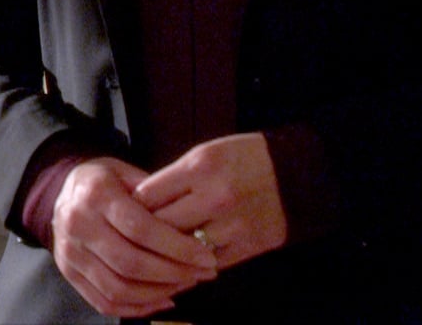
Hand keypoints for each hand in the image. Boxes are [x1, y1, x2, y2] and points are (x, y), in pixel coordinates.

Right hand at [49, 156, 218, 318]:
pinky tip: (163, 298)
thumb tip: (193, 226)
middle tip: (203, 273)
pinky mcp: (68, 273)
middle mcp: (77, 224)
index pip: (140, 228)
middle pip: (130, 262)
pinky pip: (104, 302)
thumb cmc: (104, 182)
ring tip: (186, 283)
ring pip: (118, 288)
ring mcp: (69, 253)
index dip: (177, 247)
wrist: (61, 192)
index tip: (205, 256)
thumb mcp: (126, 172)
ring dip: (159, 292)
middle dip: (174, 273)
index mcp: (95, 194)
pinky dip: (138, 308)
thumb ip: (155, 195)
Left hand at [133, 132, 288, 269]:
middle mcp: (215, 196)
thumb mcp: (204, 155)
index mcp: (200, 166)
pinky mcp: (246, 247)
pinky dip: (191, 266)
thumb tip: (138, 204)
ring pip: (181, 249)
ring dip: (166, 253)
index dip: (132, 207)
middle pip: (161, 225)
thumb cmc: (244, 160)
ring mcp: (232, 224)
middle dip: (144, 234)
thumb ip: (172, 178)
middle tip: (133, 237)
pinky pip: (206, 264)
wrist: (296, 176)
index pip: (147, 195)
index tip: (125, 213)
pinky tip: (181, 263)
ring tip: (154, 253)